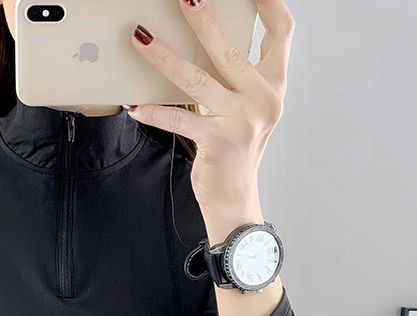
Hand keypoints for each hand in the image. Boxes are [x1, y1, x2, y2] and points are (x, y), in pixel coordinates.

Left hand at [126, 0, 294, 211]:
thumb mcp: (245, 108)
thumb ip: (235, 76)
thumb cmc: (235, 148)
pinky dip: (155, 113)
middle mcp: (263, 99)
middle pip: (231, 50)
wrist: (235, 196)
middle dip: (205, 21)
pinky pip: (181, 120)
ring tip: (142, 38)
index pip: (281, 31)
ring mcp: (242, 121)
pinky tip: (135, 106)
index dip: (269, 2)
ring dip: (165, 57)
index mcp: (274, 85)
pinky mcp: (218, 142)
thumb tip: (202, 39)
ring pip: (198, 80)